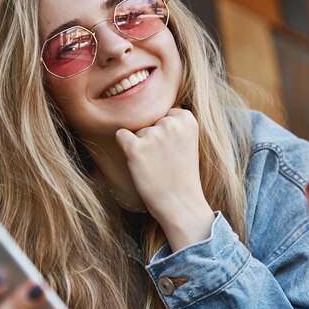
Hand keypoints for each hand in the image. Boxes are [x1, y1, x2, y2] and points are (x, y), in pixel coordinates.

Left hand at [115, 108, 214, 250]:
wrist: (180, 203)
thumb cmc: (182, 174)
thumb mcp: (187, 142)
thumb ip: (176, 123)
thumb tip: (163, 105)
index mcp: (187, 118)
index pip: (165, 114)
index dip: (166, 133)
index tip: (175, 150)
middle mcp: (170, 123)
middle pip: (150, 121)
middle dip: (153, 138)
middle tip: (165, 160)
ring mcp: (152, 135)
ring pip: (137, 131)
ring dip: (142, 146)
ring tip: (156, 166)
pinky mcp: (135, 148)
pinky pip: (121, 135)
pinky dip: (125, 148)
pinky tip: (139, 162)